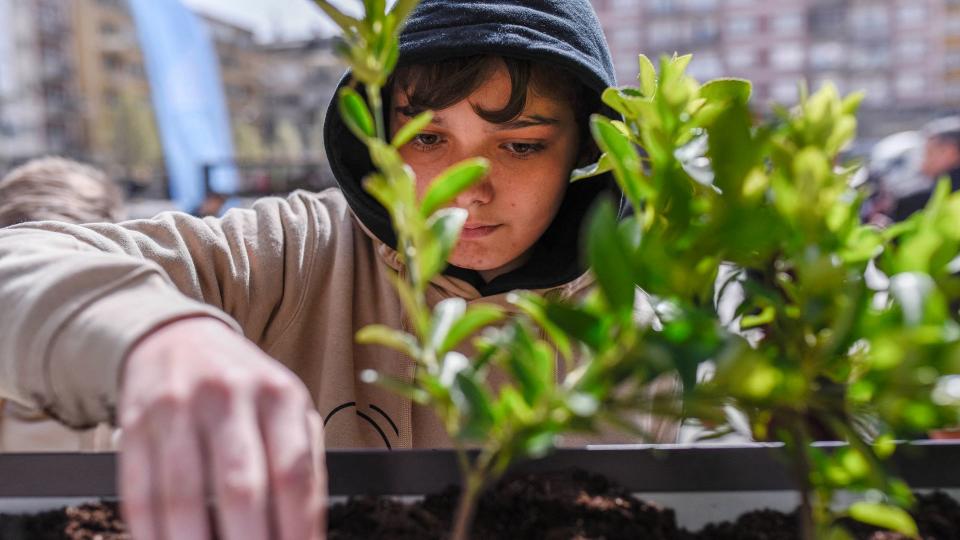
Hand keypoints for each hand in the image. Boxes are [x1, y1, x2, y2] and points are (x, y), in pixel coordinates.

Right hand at [118, 317, 325, 539]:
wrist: (177, 339)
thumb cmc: (245, 390)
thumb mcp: (286, 408)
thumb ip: (302, 463)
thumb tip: (306, 534)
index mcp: (279, 395)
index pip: (293, 471)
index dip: (297, 526)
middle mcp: (229, 396)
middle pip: (240, 488)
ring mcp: (177, 408)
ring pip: (185, 496)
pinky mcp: (135, 424)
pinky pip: (140, 493)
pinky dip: (152, 534)